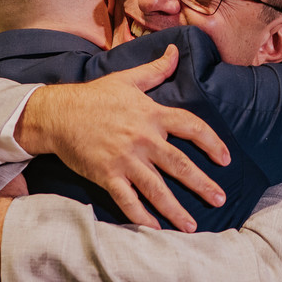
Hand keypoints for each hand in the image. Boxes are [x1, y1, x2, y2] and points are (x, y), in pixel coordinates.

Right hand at [15, 45, 228, 231]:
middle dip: (203, 184)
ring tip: (192, 226)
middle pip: (180, 164)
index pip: (192, 127)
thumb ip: (154, 70)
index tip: (225, 159)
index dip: (212, 143)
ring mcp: (124, 159)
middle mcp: (143, 138)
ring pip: (157, 188)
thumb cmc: (92, 97)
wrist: (57, 114)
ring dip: (176, 209)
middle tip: (220, 199)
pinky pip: (127, 200)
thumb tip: (174, 52)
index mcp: (151, 114)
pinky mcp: (106, 175)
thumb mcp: (125, 79)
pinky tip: (154, 229)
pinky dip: (141, 216)